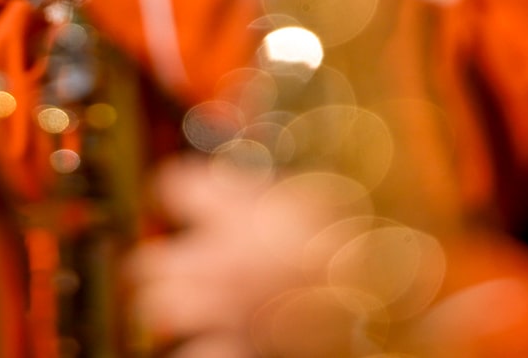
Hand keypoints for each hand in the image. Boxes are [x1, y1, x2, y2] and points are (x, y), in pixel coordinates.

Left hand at [129, 159, 372, 357]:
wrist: (378, 292)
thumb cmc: (352, 237)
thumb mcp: (310, 194)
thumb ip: (264, 191)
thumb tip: (240, 186)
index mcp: (233, 211)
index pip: (173, 187)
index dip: (180, 190)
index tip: (186, 196)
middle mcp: (216, 258)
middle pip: (149, 261)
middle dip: (159, 264)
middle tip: (174, 263)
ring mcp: (222, 308)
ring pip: (159, 309)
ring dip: (169, 306)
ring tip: (184, 305)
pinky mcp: (239, 346)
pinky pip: (197, 354)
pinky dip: (202, 347)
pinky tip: (212, 341)